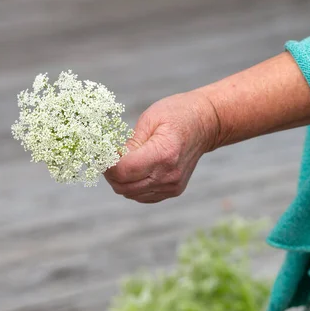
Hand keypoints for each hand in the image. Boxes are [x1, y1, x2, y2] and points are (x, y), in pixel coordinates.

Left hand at [104, 90, 219, 202]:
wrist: (206, 124)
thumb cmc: (177, 114)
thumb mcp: (150, 119)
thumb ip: (130, 142)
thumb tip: (110, 158)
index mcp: (164, 154)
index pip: (124, 171)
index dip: (107, 164)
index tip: (103, 152)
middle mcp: (169, 175)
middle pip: (124, 186)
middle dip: (109, 173)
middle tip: (106, 157)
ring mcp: (172, 186)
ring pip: (130, 193)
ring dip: (119, 180)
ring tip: (120, 161)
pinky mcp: (172, 191)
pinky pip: (141, 196)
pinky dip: (131, 186)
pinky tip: (133, 170)